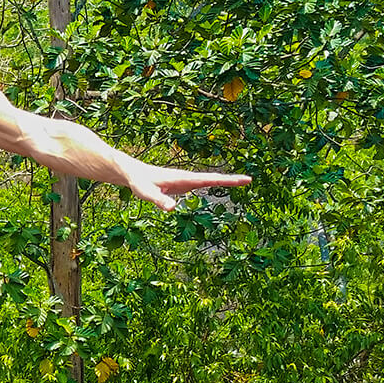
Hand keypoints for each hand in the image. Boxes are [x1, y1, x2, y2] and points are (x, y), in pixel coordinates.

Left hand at [122, 160, 250, 211]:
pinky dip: (215, 184)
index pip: (210, 179)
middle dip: (232, 179)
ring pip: (209, 180)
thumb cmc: (139, 183)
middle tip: (250, 180)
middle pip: (214, 178)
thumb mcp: (147, 193)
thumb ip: (158, 200)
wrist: (133, 174)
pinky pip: (202, 184)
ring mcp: (186, 181)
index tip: (244, 179)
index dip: (227, 180)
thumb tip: (173, 209)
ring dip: (226, 181)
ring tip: (243, 182)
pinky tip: (222, 185)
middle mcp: (188, 178)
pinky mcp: (183, 185)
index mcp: (184, 179)